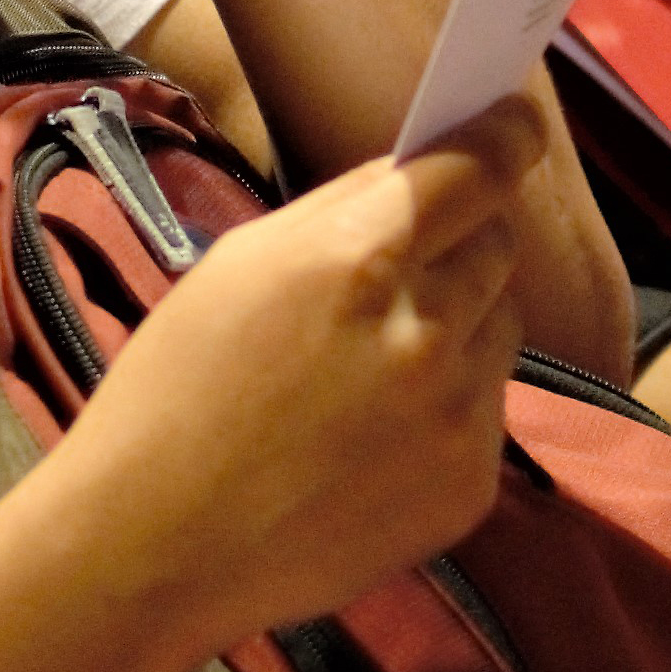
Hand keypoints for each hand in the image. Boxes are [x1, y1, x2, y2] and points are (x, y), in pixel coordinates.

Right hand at [65, 94, 542, 645]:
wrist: (151, 546)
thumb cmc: (176, 391)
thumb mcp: (243, 263)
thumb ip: (346, 208)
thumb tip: (421, 169)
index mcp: (360, 258)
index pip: (480, 168)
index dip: (507, 135)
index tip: (518, 124)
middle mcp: (425, 331)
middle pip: (498, 243)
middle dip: (464, 239)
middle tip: (407, 267)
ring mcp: (457, 415)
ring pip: (502, 325)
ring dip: (461, 323)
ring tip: (376, 365)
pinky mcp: (470, 486)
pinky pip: (489, 409)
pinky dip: (450, 406)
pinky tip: (376, 436)